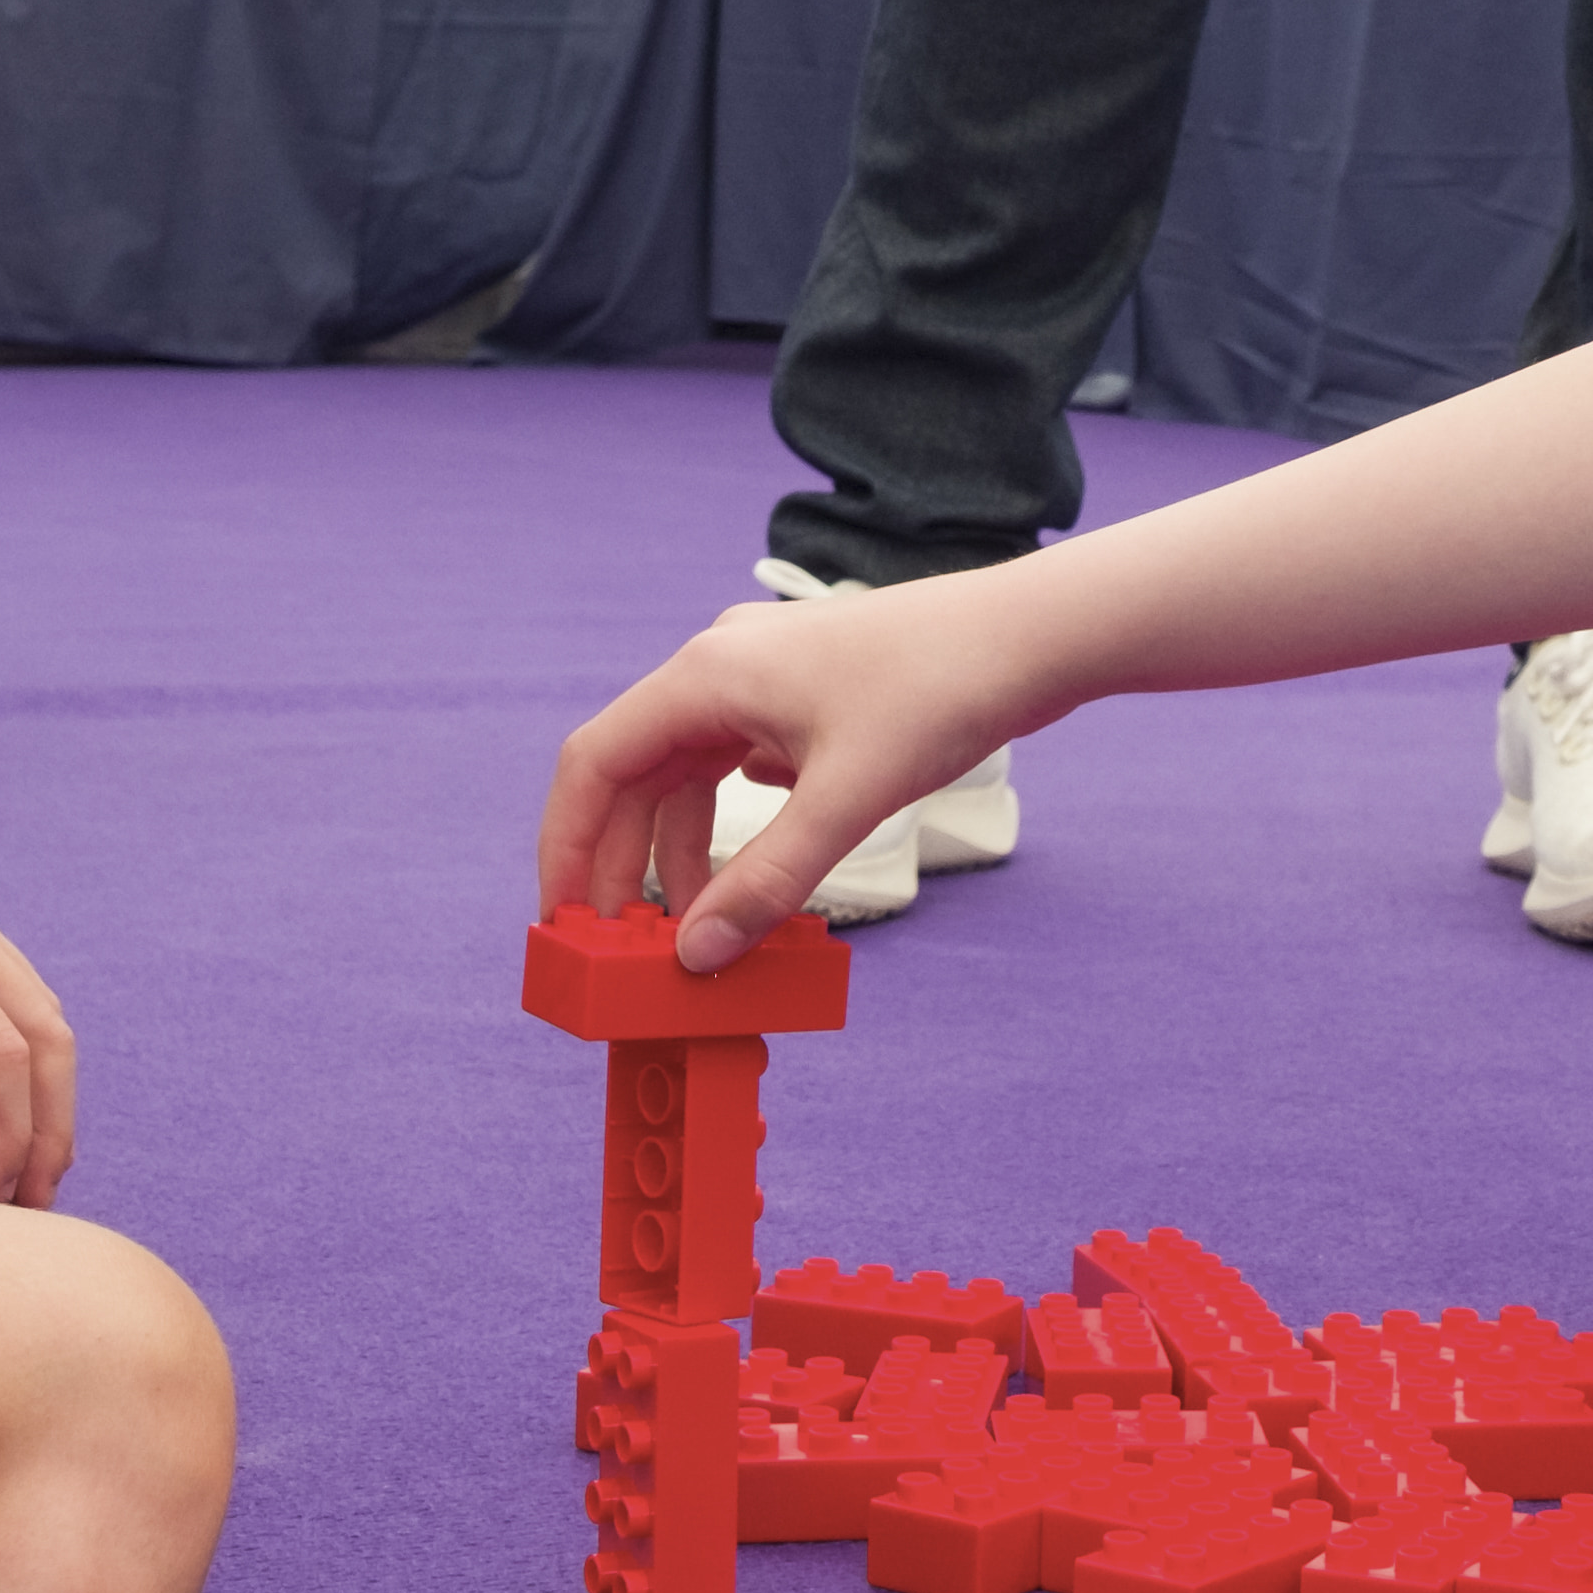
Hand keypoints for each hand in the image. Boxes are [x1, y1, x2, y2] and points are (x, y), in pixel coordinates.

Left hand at [0, 758, 82, 1211]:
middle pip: (47, 1040)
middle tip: (28, 1206)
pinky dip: (29, 1063)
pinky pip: (22, 998)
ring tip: (27, 1174)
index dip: (10, 1134)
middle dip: (49, 1129)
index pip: (0, 1053)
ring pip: (46, 1017)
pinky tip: (2, 1113)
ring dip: (50, 1099)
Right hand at [544, 578, 1057, 961]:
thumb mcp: (847, 800)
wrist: (1029, 636)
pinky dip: (730, 825)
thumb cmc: (940, 692)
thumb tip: (697, 955)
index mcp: (705, 677)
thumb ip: (768, 882)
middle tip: (624, 946)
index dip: (565, 844)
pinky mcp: (801, 697)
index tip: (563, 919)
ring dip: (680, 851)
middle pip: (633, 773)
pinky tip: (752, 868)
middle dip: (622, 861)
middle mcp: (718, 670)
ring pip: (686, 775)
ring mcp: (760, 680)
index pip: (594, 763)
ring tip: (698, 926)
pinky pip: (734, 766)